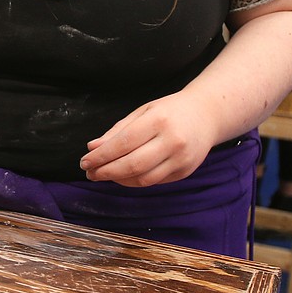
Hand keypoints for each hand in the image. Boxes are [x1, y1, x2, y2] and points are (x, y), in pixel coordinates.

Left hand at [79, 94, 216, 186]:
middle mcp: (172, 141)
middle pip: (132, 165)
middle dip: (106, 171)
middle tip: (89, 172)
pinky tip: (122, 176)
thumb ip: (117, 131)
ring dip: (118, 179)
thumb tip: (92, 148)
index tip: (85, 161)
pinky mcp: (184, 172)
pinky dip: (133, 181)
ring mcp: (181, 159)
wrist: (207, 115)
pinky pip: (153, 182)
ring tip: (103, 174)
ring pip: (142, 178)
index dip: (101, 156)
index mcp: (159, 120)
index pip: (123, 143)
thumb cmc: (169, 111)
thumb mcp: (143, 112)